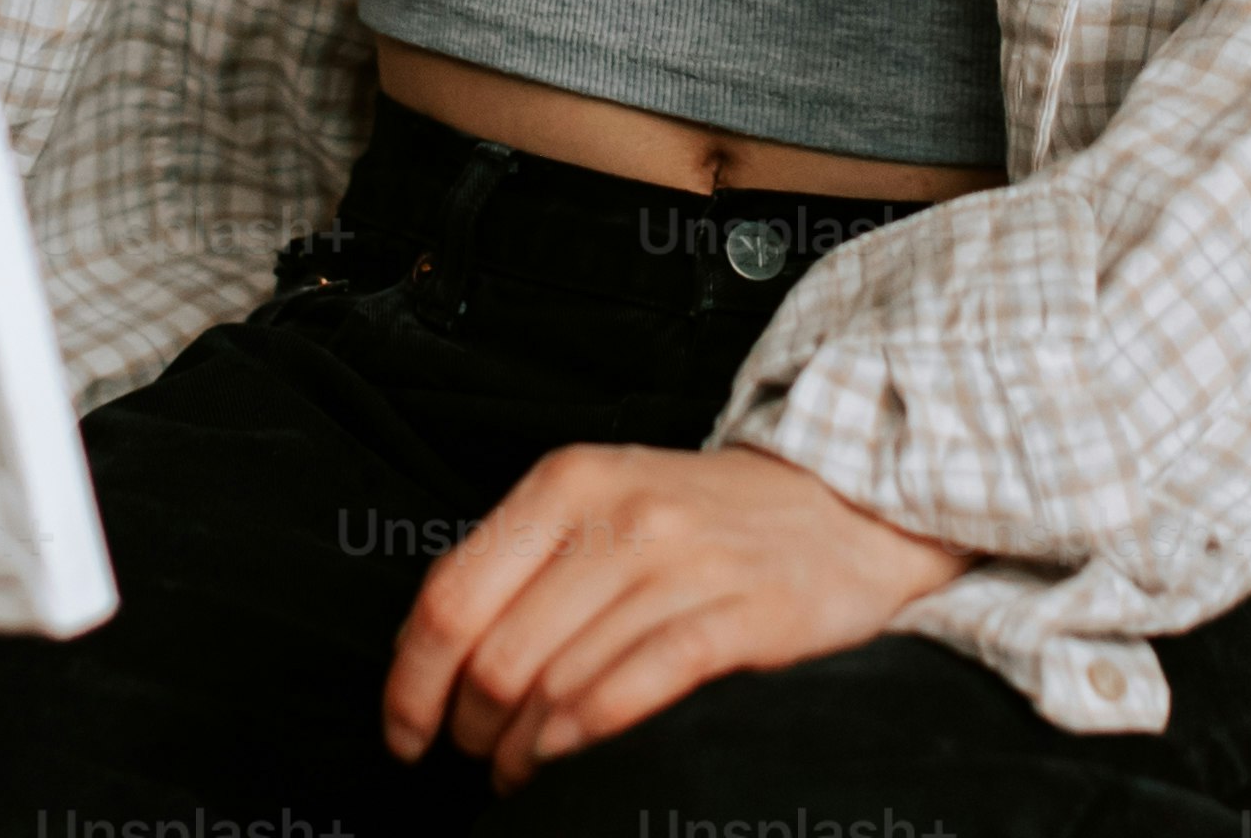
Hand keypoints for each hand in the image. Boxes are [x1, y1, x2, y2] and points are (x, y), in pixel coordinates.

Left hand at [378, 442, 966, 787]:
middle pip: (496, 653)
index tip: (405, 732)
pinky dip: (581, 739)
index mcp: (569, 482)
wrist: (845, 503)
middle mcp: (621, 514)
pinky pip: (633, 691)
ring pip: (558, 682)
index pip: (450, 595)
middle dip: (470, 726)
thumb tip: (420, 653)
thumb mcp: (602, 504)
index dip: (411, 682)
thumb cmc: (700, 522)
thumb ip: (517, 562)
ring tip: (519, 767)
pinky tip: (566, 758)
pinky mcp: (741, 616)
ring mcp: (684, 565)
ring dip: (521, 749)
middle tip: (477, 752)